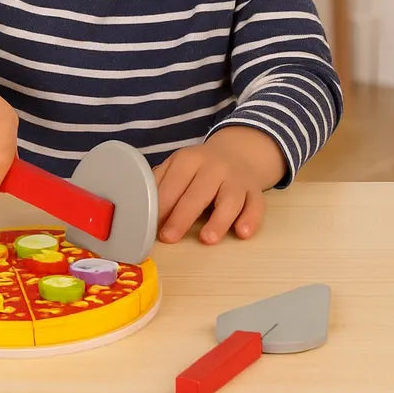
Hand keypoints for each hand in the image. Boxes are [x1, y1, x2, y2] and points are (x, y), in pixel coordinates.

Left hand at [153, 129, 275, 244]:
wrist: (239, 153)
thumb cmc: (200, 168)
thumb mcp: (178, 166)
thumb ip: (160, 182)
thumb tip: (137, 206)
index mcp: (190, 159)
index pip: (174, 182)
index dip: (162, 204)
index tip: (149, 225)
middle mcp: (215, 167)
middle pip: (199, 192)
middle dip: (182, 215)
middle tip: (169, 237)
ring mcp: (237, 179)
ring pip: (230, 199)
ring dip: (219, 220)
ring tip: (207, 239)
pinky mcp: (255, 192)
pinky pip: (256, 205)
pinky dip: (251, 219)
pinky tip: (242, 232)